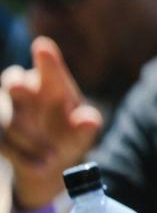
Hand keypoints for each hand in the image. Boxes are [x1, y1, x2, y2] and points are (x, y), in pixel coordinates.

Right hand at [0, 37, 101, 208]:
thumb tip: (91, 120)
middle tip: (18, 86)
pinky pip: (2, 141)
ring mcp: (6, 110)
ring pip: (7, 119)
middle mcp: (25, 91)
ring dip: (29, 139)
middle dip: (16, 85)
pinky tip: (39, 166)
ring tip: (52, 158)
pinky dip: (21, 155)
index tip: (42, 46)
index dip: (46, 60)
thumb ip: (87, 126)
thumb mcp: (83, 133)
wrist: (51, 160)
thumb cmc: (71, 135)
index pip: (49, 69)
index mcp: (51, 85)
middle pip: (14, 82)